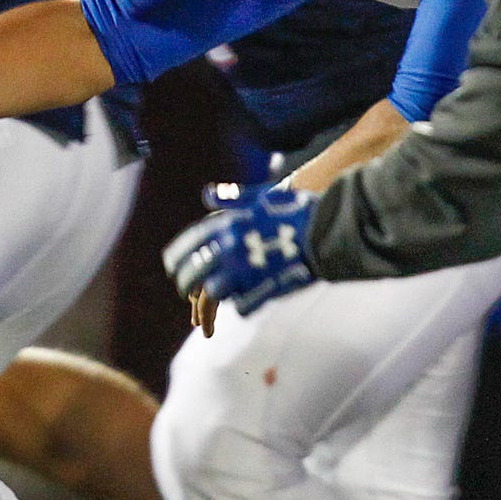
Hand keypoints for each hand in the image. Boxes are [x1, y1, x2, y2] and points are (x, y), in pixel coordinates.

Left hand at [164, 183, 319, 330]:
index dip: (178, 255)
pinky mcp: (267, 289)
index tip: (170, 264)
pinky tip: (237, 306)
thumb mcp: (263, 196)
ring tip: (205, 304)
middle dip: (186, 280)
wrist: (330, 229)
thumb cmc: (298, 210)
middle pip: (197, 269)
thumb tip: (208, 194)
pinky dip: (238, 305)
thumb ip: (233, 197)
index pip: (192, 243)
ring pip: (215, 291)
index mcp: (229, 224)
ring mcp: (249, 270)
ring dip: (209, 298)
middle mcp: (233, 248)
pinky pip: (242, 305)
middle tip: (182, 287)